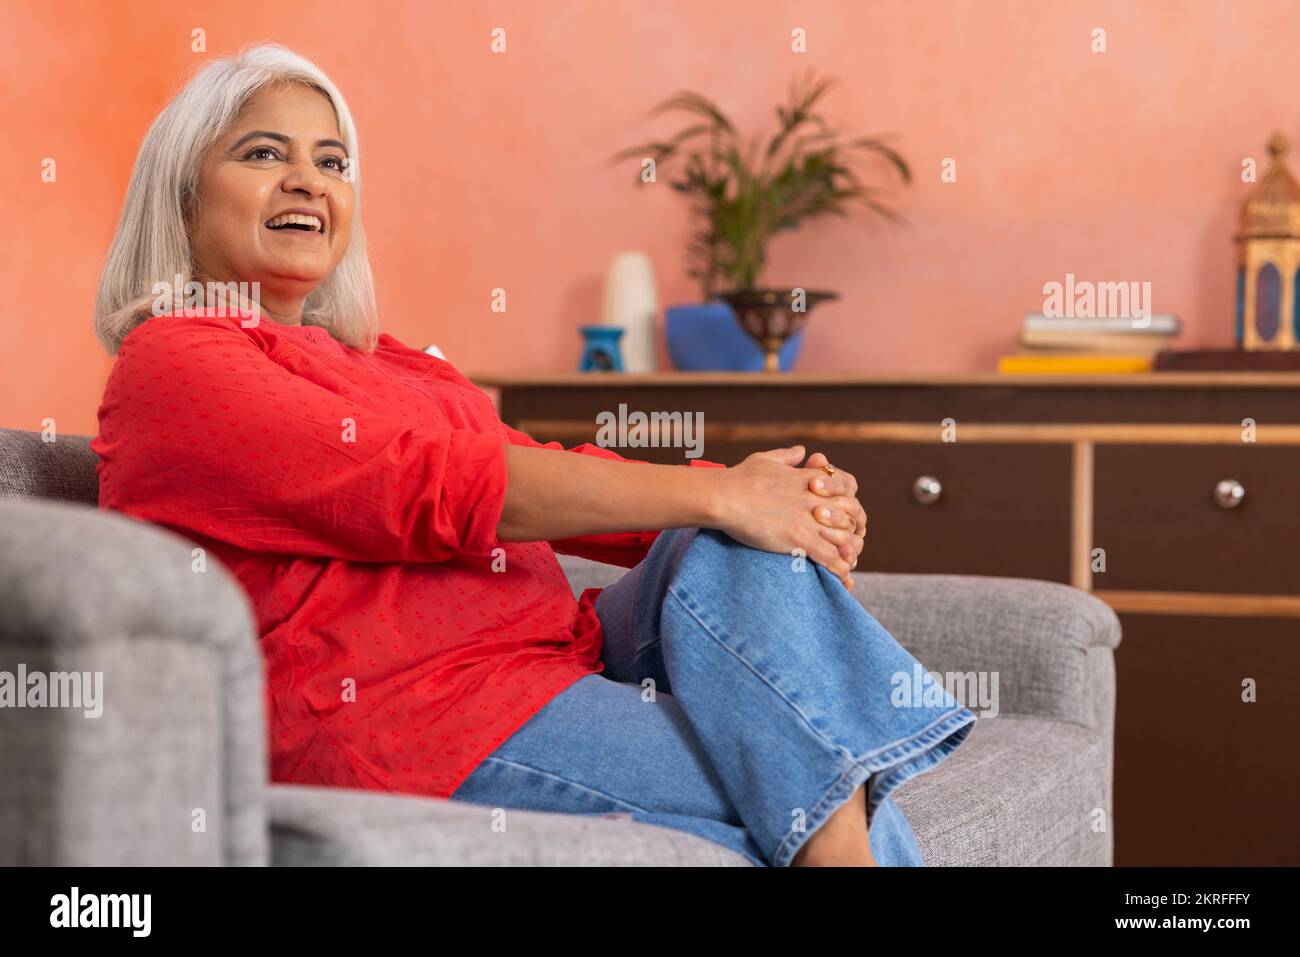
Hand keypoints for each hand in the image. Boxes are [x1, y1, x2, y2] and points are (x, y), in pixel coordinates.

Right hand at [711, 445, 863, 588]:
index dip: (851, 503)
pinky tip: (842, 577)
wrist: (725, 496)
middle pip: (853, 513)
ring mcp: (809, 520)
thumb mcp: (766, 458)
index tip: (848, 516)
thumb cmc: (739, 478)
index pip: (848, 488)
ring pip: (845, 537)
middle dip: (854, 528)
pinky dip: (839, 568)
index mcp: (810, 479)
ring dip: (849, 551)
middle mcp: (815, 499)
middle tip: (852, 541)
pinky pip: (830, 556)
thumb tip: (801, 450)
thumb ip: (787, 455)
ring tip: (848, 561)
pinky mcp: (799, 538)